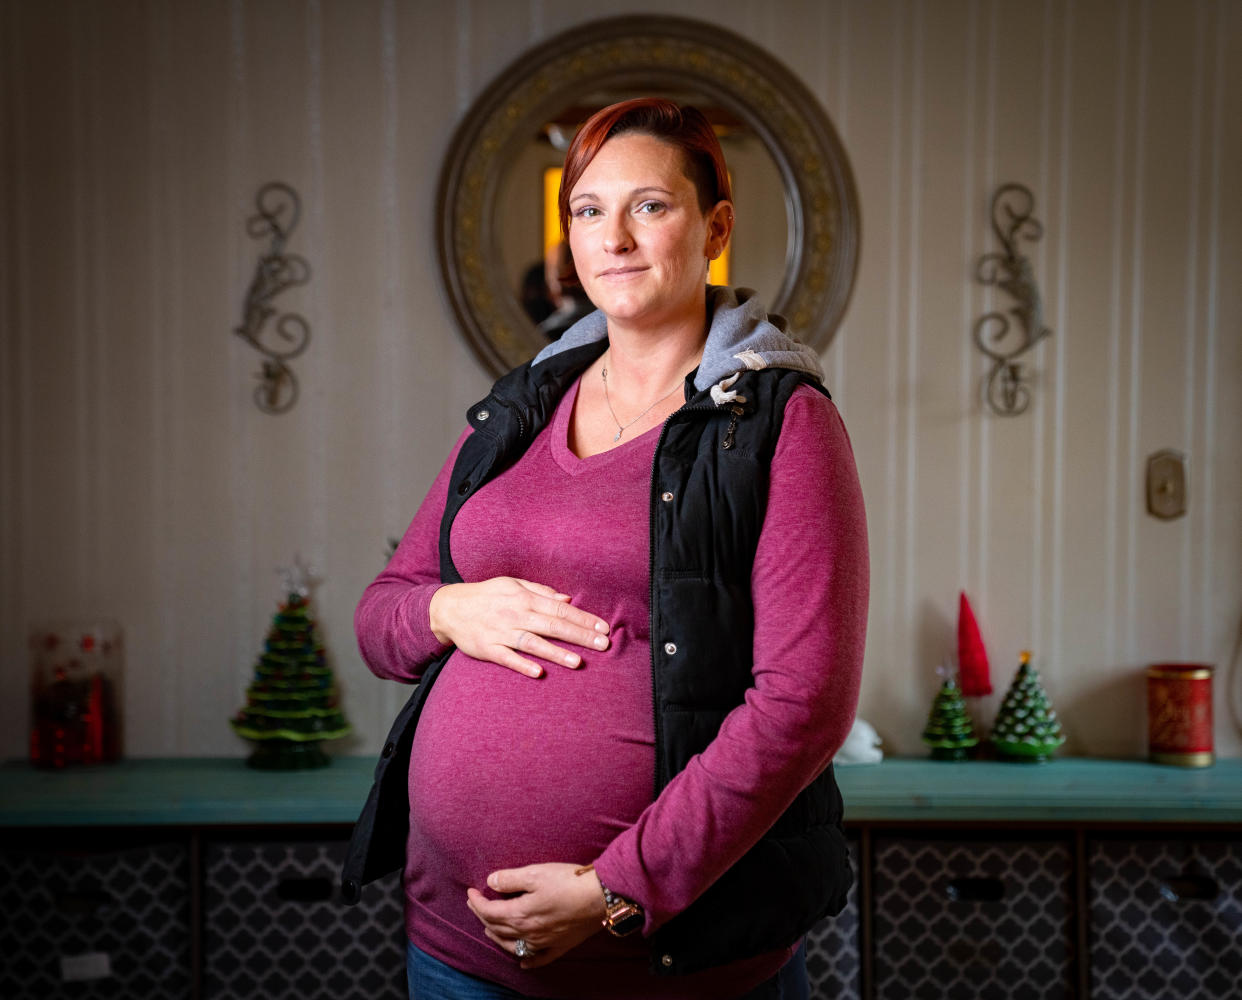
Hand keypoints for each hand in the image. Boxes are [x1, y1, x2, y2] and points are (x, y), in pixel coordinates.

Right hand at [428, 578, 609, 677]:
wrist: (449, 607)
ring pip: (533, 643)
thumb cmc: (487, 595)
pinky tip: (538, 673)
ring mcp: (501, 632)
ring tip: (578, 662)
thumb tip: (567, 598)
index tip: (603, 628)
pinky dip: (522, 665)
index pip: (560, 608)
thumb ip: (540, 591)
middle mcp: (515, 614)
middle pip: (552, 625)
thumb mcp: (513, 584)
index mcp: (524, 597)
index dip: (583, 618)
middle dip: (579, 635)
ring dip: (556, 652)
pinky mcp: (487, 648)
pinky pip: (507, 658)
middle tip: (603, 645)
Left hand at [466, 863, 607, 968]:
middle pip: (498, 928)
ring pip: (513, 945)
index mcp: (520, 914)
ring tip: (489, 929)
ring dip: (497, 937)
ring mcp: (543, 942)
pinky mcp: (559, 946)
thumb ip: (510, 879)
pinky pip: (539, 959)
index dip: (477, 902)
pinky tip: (522, 962)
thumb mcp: (536, 872)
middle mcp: (528, 932)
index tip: (470, 891)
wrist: (601, 896)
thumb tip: (490, 881)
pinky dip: (527, 960)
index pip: (489, 911)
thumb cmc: (569, 881)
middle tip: (475, 904)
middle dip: (482, 915)